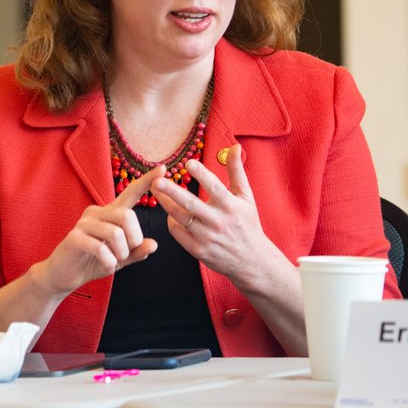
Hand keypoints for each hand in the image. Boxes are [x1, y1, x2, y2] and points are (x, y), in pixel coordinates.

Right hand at [34, 166, 161, 296]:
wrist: (63, 275)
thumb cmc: (92, 262)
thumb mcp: (120, 258)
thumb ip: (136, 252)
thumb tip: (153, 244)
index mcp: (109, 213)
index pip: (130, 193)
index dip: (146, 181)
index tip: (164, 168)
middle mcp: (96, 213)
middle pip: (127, 215)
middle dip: (134, 239)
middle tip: (126, 254)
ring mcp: (83, 224)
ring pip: (115, 233)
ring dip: (121, 254)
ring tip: (114, 261)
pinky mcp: (74, 237)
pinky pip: (100, 248)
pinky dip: (109, 262)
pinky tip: (106, 266)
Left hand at [151, 144, 272, 282]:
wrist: (251, 261)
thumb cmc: (247, 224)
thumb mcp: (246, 197)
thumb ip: (237, 171)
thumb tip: (235, 147)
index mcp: (231, 206)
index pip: (215, 187)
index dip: (202, 174)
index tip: (189, 162)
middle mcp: (218, 222)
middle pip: (191, 204)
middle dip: (171, 192)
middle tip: (155, 180)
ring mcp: (207, 237)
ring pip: (179, 217)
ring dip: (165, 203)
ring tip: (155, 189)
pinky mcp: (198, 250)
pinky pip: (177, 232)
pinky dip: (172, 221)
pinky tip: (171, 213)